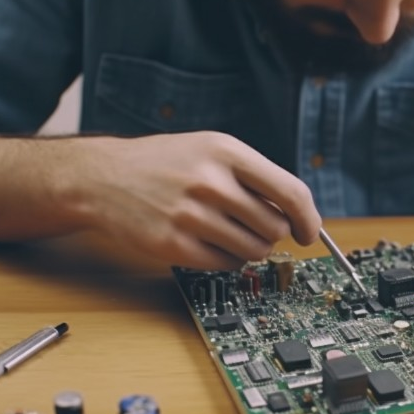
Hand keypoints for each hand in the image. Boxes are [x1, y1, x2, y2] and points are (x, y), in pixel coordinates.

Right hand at [75, 131, 321, 268]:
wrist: (104, 178)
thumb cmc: (166, 163)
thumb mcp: (211, 149)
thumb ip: (253, 176)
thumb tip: (297, 214)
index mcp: (226, 152)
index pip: (291, 192)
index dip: (308, 218)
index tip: (309, 231)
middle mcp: (211, 182)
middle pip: (275, 227)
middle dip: (272, 232)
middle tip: (253, 226)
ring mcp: (191, 216)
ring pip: (254, 250)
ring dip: (250, 248)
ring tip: (228, 232)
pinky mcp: (175, 246)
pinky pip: (227, 264)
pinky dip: (227, 259)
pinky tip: (210, 243)